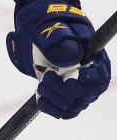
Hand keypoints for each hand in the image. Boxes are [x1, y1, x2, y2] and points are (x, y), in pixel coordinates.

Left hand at [6, 0, 110, 118]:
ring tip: (42, 81)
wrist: (38, 32)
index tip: (80, 75)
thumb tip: (71, 55)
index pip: (101, 74)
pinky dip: (50, 107)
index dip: (93, 78)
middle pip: (87, 94)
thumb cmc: (50, 27)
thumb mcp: (54, 27)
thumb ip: (61, 38)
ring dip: (55, 97)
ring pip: (73, 105)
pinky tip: (41, 96)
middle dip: (66, 89)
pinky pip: (62, 112)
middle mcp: (89, 77)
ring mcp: (77, 89)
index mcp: (94, 59)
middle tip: (48, 76)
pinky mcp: (64, 97)